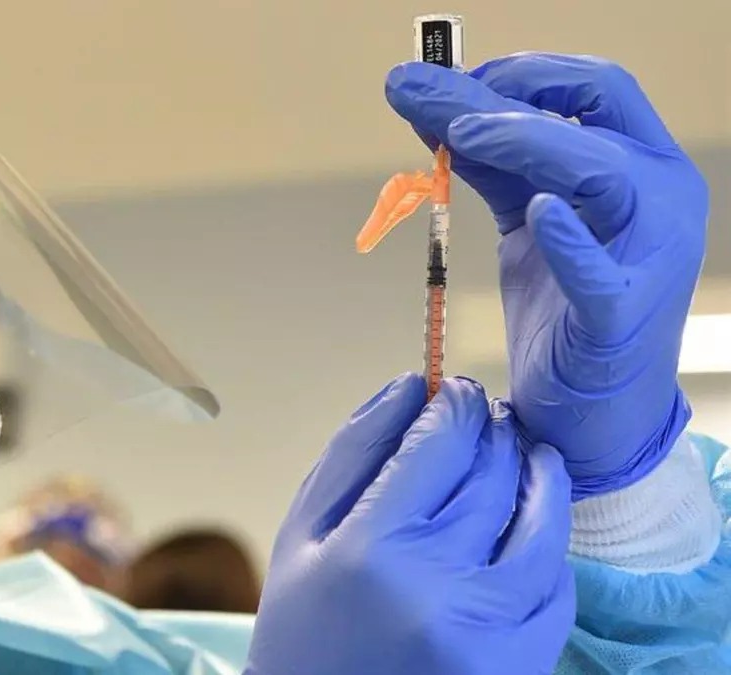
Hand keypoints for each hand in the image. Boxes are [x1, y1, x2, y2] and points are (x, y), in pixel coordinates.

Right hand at [244, 374, 573, 674]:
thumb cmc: (304, 628)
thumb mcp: (302, 535)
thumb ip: (352, 455)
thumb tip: (409, 386)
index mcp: (368, 547)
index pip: (439, 441)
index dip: (454, 403)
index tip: (454, 393)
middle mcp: (436, 584)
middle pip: (492, 472)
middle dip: (494, 429)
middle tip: (487, 416)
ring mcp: (488, 629)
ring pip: (541, 522)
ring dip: (541, 474)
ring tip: (530, 456)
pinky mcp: (522, 664)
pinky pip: (558, 586)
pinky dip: (551, 545)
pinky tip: (531, 528)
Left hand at [384, 53, 706, 497]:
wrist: (591, 409)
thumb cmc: (565, 307)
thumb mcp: (525, 220)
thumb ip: (491, 165)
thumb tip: (429, 105)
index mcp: (641, 165)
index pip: (597, 87)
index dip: (525, 71)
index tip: (457, 77)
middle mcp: (661, 197)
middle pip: (598, 111)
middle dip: (510, 94)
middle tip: (432, 95)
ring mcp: (650, 256)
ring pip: (604, 171)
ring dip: (528, 143)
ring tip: (460, 133)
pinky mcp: (620, 316)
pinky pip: (599, 273)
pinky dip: (568, 238)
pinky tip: (539, 214)